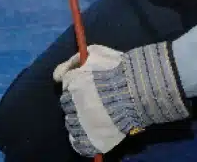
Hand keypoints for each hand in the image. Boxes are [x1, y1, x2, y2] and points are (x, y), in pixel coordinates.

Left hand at [53, 43, 190, 156]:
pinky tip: (90, 133)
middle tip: (90, 102)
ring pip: (71, 124)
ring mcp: (82, 123)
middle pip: (66, 106)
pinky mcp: (93, 139)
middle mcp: (73, 104)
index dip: (74, 87)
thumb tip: (58, 77)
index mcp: (72, 84)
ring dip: (77, 120)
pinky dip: (80, 140)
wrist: (139, 90)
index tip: (85, 87)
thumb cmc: (118, 69)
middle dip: (75, 103)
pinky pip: (78, 143)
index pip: (65, 87)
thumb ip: (73, 61)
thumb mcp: (94, 53)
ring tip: (93, 117)